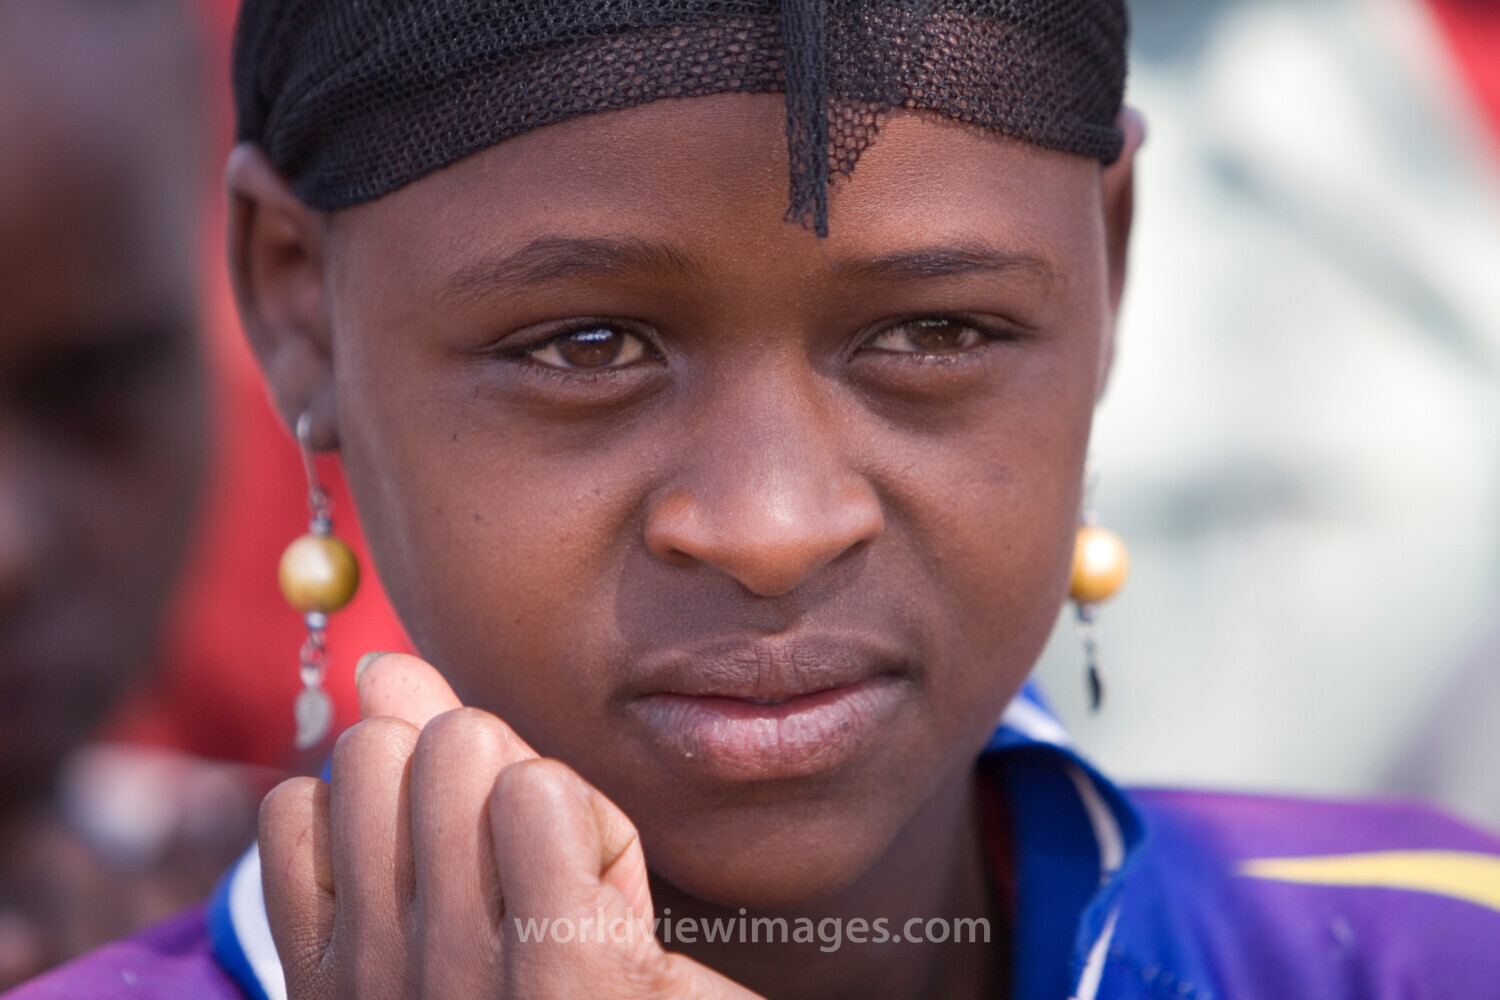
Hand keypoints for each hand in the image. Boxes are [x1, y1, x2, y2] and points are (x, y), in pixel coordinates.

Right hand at [258, 652, 763, 999]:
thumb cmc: (568, 993)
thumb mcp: (472, 894)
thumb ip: (411, 777)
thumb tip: (378, 662)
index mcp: (332, 982)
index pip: (295, 806)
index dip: (389, 804)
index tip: (455, 874)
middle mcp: (371, 984)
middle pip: (380, 745)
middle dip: (467, 774)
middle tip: (528, 874)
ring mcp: (458, 979)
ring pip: (462, 744)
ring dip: (539, 792)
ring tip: (574, 887)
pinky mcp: (563, 968)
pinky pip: (538, 789)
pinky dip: (590, 818)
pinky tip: (615, 901)